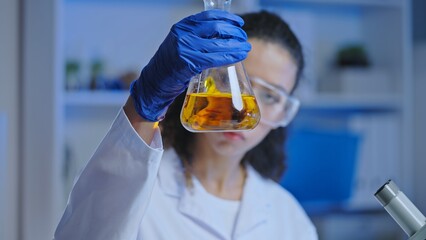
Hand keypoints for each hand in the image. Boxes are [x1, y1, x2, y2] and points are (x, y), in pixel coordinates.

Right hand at [130, 10, 250, 121]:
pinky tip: (238, 57)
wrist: (155, 81)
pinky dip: (229, 57)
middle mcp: (183, 34)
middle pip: (216, 28)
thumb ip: (198, 38)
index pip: (209, 16)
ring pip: (218, 44)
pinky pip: (215, 58)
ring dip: (236, 46)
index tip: (239, 22)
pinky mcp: (189, 63)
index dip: (227, 18)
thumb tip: (224, 37)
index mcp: (183, 26)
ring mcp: (185, 48)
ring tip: (246, 49)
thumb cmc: (171, 65)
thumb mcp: (181, 43)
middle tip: (243, 38)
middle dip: (234, 32)